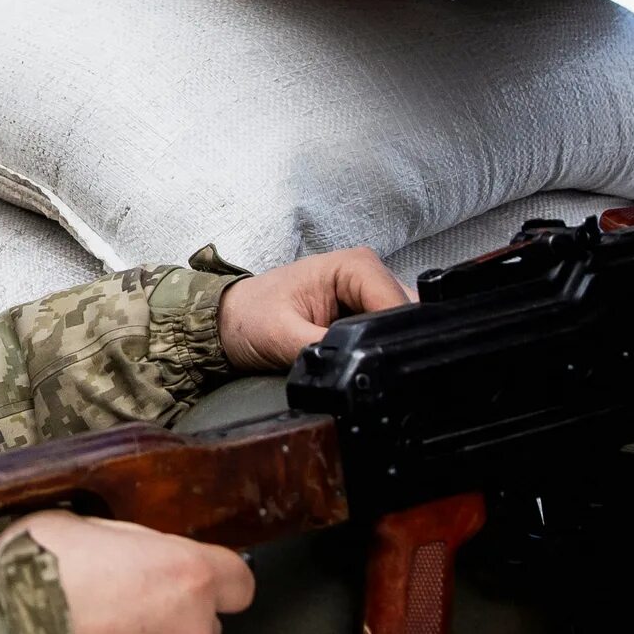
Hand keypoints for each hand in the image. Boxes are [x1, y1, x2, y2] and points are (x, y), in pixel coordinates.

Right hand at [5, 512, 253, 633]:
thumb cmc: (29, 579)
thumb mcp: (72, 526)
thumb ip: (118, 543)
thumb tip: (124, 553)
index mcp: (186, 575)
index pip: (237, 583)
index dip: (213, 585)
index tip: (192, 589)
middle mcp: (194, 632)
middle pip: (201, 630)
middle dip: (167, 626)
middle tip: (113, 622)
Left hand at [216, 246, 412, 371]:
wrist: (226, 323)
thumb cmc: (248, 317)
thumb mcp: (283, 337)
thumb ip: (325, 349)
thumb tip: (354, 365)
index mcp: (353, 265)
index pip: (397, 302)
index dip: (394, 335)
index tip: (380, 362)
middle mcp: (366, 273)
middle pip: (406, 313)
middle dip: (391, 342)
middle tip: (367, 368)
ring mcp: (366, 292)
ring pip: (401, 324)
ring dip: (384, 345)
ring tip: (356, 362)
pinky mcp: (362, 311)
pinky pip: (385, 331)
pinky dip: (377, 347)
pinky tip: (358, 360)